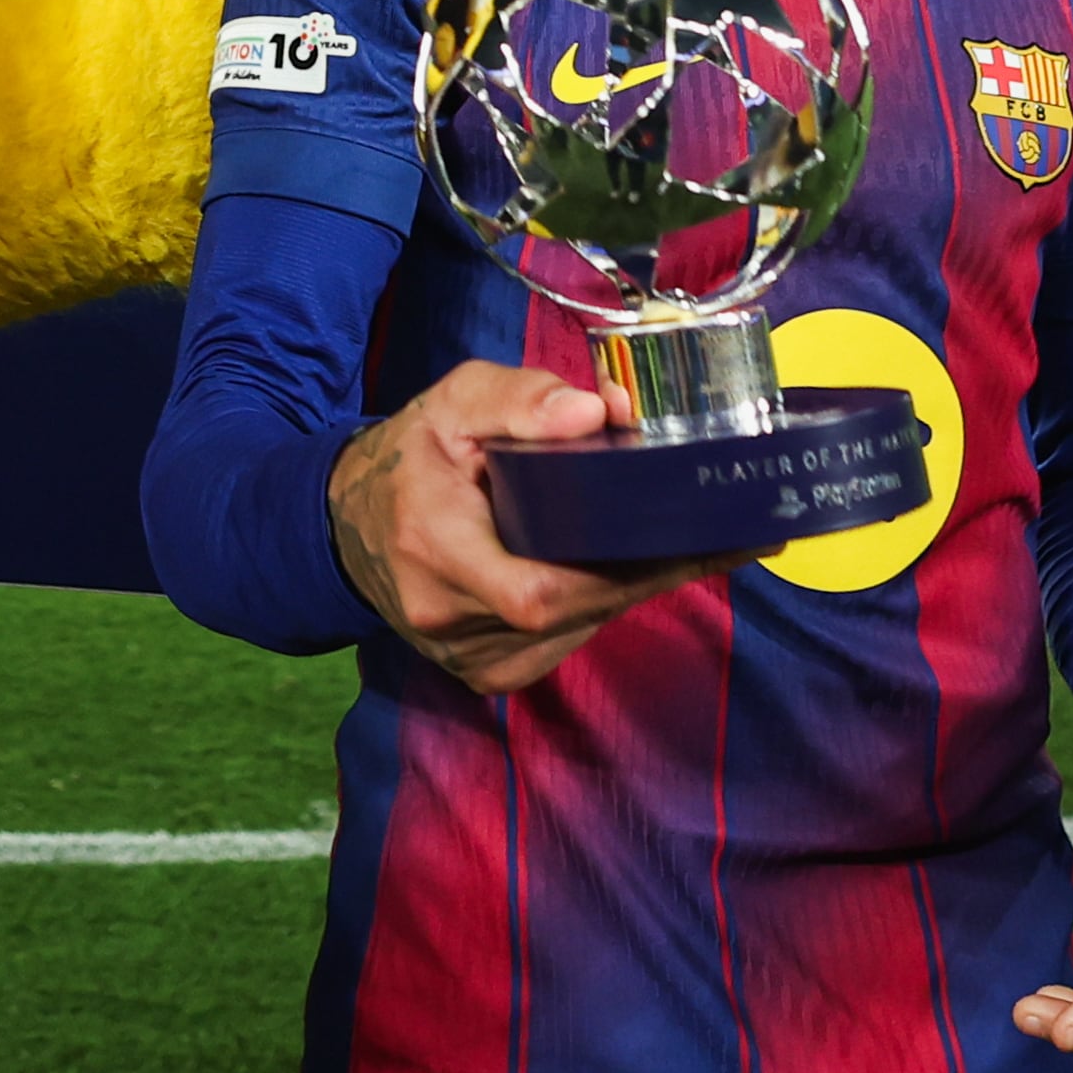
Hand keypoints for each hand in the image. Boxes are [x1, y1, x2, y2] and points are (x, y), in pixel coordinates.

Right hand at [326, 360, 766, 696]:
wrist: (343, 526)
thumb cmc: (408, 458)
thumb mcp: (450, 403)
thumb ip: (518, 398)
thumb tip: (599, 412)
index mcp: (437, 549)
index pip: (545, 586)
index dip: (632, 568)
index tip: (708, 536)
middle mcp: (453, 622)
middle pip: (581, 608)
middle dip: (657, 567)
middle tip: (729, 528)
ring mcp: (473, 659)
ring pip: (582, 625)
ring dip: (635, 583)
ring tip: (690, 537)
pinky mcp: (489, 674)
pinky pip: (568, 638)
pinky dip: (602, 600)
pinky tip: (629, 564)